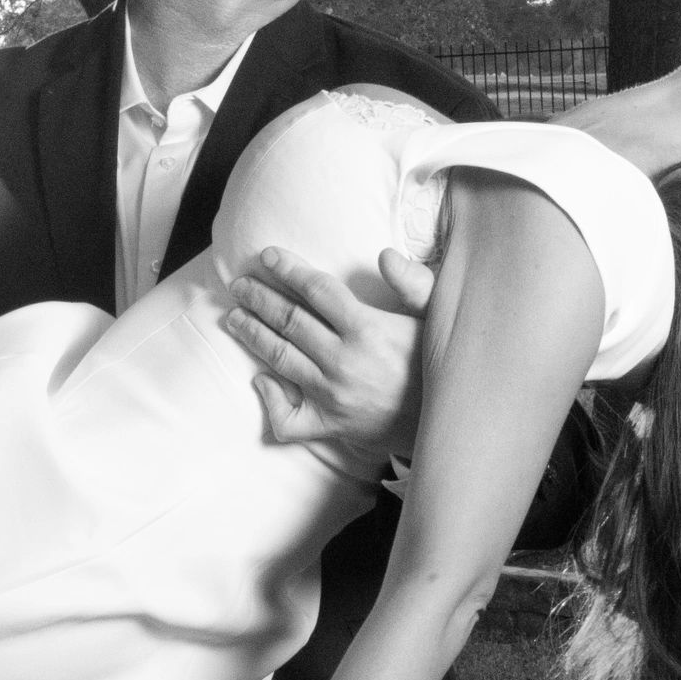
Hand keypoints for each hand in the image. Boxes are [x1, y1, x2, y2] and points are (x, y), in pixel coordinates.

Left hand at [223, 246, 435, 454]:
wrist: (446, 423)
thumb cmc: (438, 365)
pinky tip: (259, 378)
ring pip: (279, 358)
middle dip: (259, 298)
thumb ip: (415, 283)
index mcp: (368, 329)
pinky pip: (287, 416)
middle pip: (289, 320)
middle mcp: (343, 361)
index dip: (288, 269)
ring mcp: (332, 395)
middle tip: (240, 284)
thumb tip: (385, 255)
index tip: (266, 256)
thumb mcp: (438, 318)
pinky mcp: (328, 424)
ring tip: (234, 316)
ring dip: (252, 333)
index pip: (317, 290)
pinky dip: (269, 397)